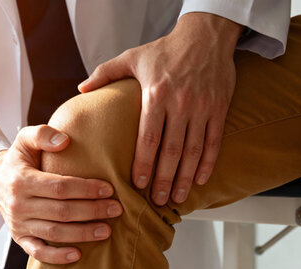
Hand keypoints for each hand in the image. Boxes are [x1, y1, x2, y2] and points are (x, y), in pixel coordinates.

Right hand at [0, 125, 122, 263]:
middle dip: (92, 211)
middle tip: (116, 209)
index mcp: (22, 180)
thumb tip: (65, 141)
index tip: (109, 189)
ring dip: (83, 234)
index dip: (86, 189)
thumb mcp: (24, 139)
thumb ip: (43, 134)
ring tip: (107, 230)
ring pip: (54, 233)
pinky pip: (38, 252)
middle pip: (62, 212)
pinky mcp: (19, 238)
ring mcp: (19, 224)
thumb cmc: (18, 160)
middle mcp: (19, 205)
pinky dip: (57, 256)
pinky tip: (78, 254)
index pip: (60, 187)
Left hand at [79, 13, 242, 205]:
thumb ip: (105, 73)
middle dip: (164, 179)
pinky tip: (201, 179)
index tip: (138, 184)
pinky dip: (208, 163)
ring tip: (178, 197)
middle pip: (171, 150)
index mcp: (156, 94)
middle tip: (157, 200)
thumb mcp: (132, 57)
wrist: (205, 36)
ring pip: (194, 150)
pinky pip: (214, 141)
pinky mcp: (219, 109)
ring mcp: (202, 108)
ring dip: (186, 177)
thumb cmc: (166, 49)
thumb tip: (81, 89)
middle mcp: (181, 103)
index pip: (148, 137)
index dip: (143, 163)